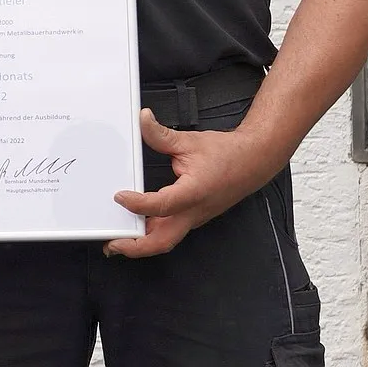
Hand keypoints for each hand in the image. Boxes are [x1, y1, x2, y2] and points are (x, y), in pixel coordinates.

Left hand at [105, 110, 286, 257]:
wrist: (254, 162)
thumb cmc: (228, 154)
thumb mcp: (190, 141)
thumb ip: (161, 135)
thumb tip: (143, 121)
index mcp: (194, 193)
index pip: (162, 205)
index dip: (138, 204)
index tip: (120, 197)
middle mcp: (195, 211)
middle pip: (163, 241)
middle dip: (136, 247)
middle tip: (113, 244)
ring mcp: (195, 217)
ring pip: (167, 240)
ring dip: (142, 243)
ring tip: (118, 240)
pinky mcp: (194, 217)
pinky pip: (171, 231)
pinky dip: (152, 234)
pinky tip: (138, 227)